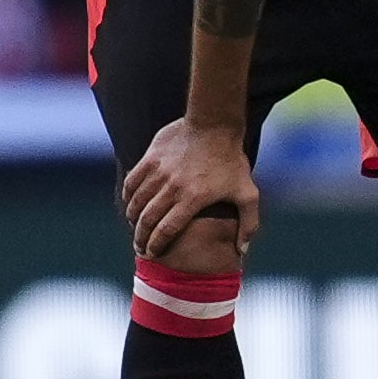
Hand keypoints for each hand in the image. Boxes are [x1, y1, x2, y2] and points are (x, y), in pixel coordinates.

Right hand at [120, 117, 261, 266]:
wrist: (214, 124)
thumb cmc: (232, 161)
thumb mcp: (248, 194)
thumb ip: (248, 224)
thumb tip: (242, 251)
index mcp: (193, 199)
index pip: (167, 229)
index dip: (156, 245)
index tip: (152, 254)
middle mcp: (172, 187)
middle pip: (148, 219)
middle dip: (141, 237)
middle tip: (139, 247)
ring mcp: (159, 172)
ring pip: (137, 201)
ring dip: (133, 218)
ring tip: (135, 226)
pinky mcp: (150, 158)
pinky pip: (132, 181)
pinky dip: (128, 195)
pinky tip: (131, 202)